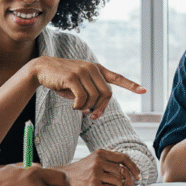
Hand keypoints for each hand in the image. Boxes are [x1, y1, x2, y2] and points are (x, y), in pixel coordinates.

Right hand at [29, 56, 145, 120]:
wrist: (42, 69)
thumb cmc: (61, 80)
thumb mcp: (78, 85)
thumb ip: (89, 94)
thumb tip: (94, 112)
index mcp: (96, 69)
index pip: (117, 77)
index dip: (130, 85)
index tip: (143, 90)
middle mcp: (92, 68)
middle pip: (106, 94)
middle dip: (100, 108)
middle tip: (92, 116)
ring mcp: (83, 71)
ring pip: (94, 98)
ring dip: (87, 108)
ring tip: (77, 108)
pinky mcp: (73, 77)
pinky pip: (82, 98)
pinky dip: (78, 106)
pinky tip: (72, 106)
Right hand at [57, 149, 140, 185]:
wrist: (63, 178)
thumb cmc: (80, 171)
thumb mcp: (93, 159)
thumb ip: (108, 160)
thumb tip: (128, 168)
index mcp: (100, 153)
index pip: (123, 158)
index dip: (133, 167)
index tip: (138, 175)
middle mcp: (98, 162)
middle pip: (122, 172)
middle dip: (127, 182)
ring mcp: (96, 174)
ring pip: (119, 183)